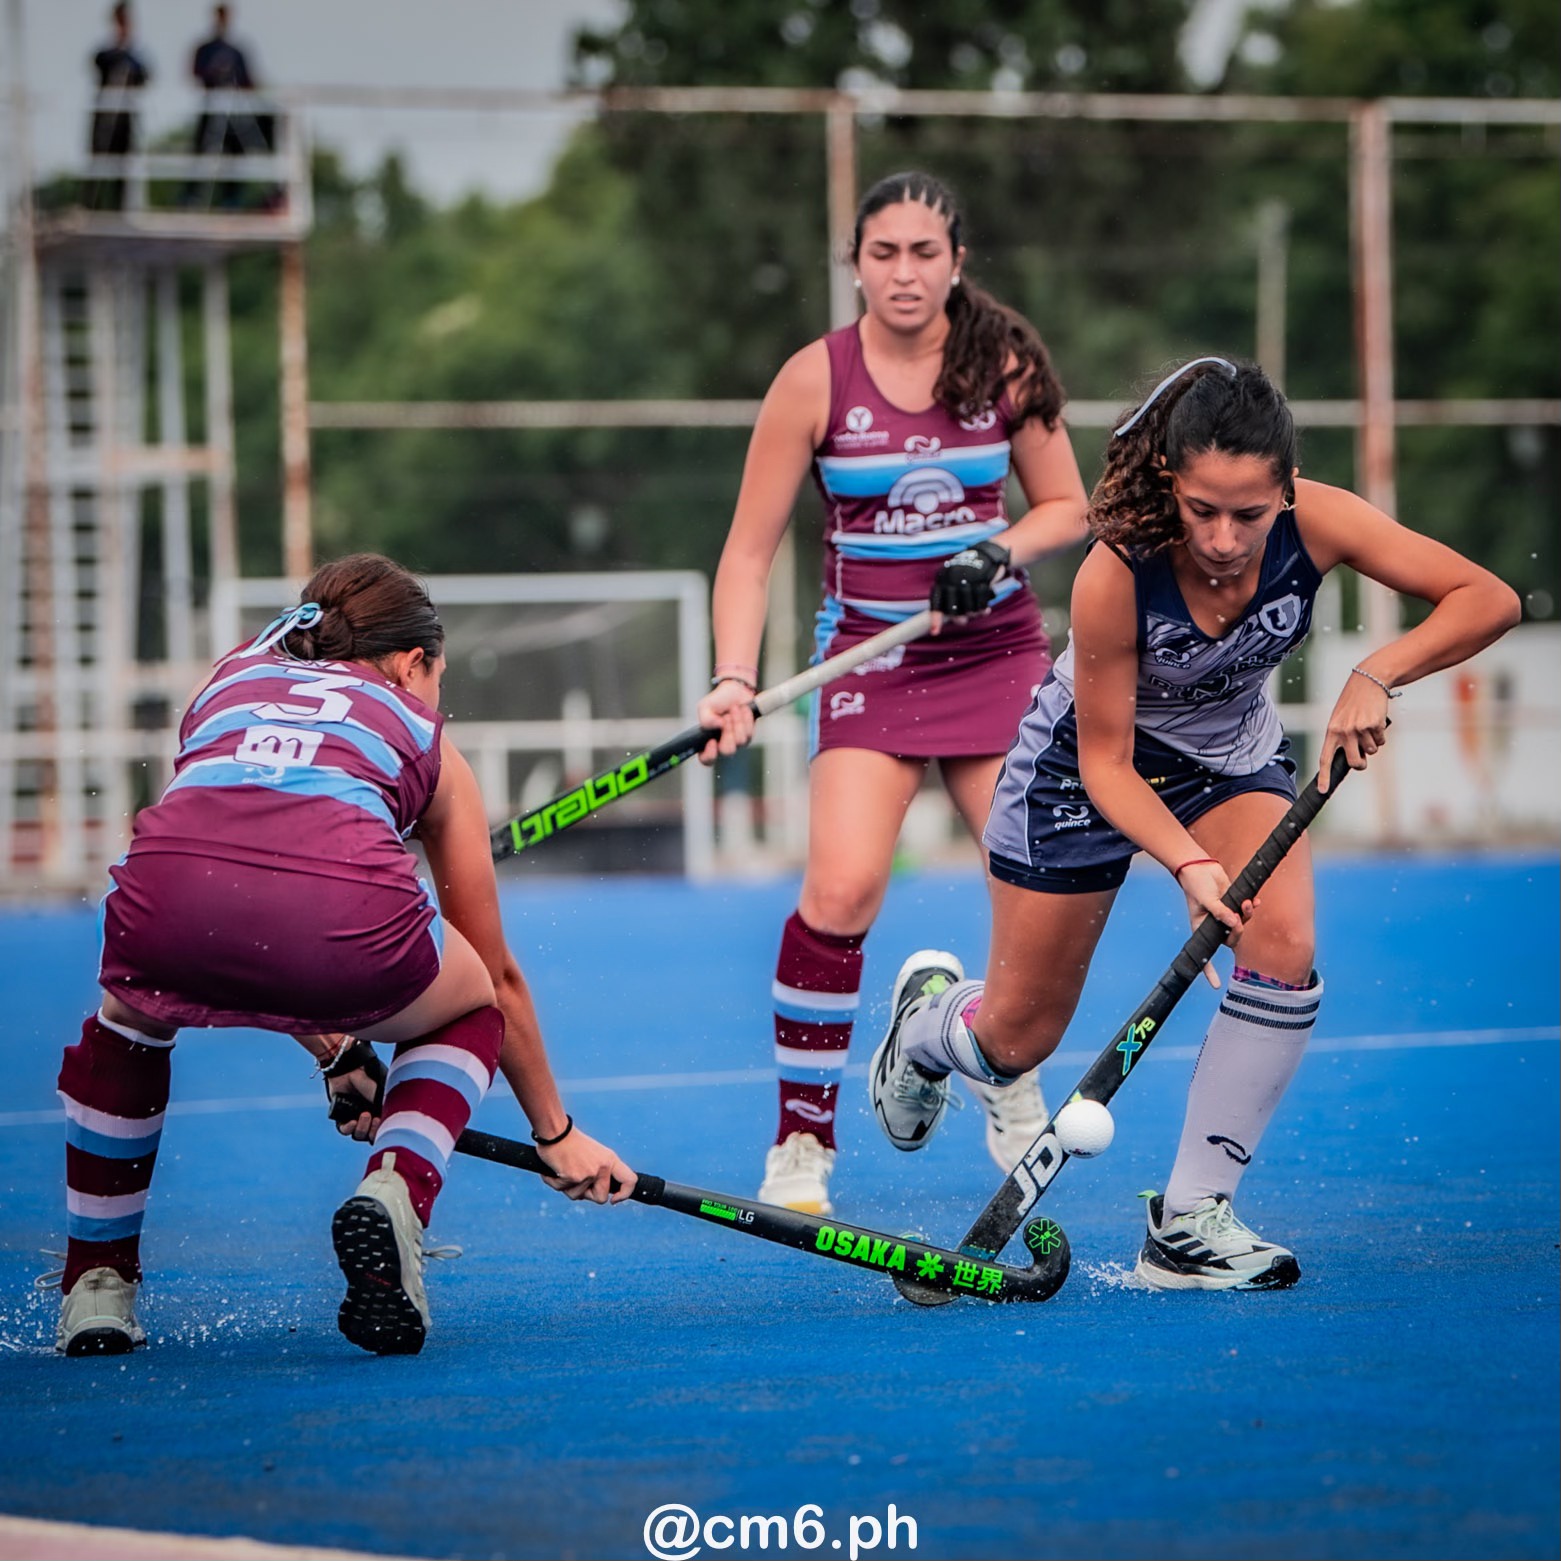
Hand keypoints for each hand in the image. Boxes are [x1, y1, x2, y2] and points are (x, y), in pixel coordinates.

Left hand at [323, 1037, 385, 1141]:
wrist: (351, 1068)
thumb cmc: (369, 1077)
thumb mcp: (382, 1094)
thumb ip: (386, 1109)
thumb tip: (392, 1125)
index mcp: (380, 1110)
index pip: (382, 1129)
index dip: (382, 1130)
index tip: (382, 1121)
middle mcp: (369, 1115)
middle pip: (370, 1135)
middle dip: (373, 1131)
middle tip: (374, 1119)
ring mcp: (354, 1115)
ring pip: (358, 1134)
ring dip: (362, 1129)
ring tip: (364, 1115)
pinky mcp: (341, 1115)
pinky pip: (344, 1129)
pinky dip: (348, 1128)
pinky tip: (352, 1122)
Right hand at [535, 1124, 637, 1203]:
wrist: (555, 1131)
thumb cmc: (570, 1143)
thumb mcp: (594, 1155)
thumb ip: (601, 1172)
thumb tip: (603, 1193)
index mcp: (610, 1160)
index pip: (630, 1180)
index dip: (625, 1194)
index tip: (614, 1200)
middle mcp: (603, 1167)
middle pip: (601, 1198)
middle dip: (587, 1194)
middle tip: (576, 1179)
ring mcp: (590, 1172)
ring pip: (578, 1196)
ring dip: (568, 1187)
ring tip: (564, 1169)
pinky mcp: (574, 1177)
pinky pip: (562, 1190)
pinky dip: (554, 1182)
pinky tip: (554, 1169)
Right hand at [694, 679, 757, 765]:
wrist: (735, 690)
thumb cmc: (717, 701)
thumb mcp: (705, 707)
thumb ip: (706, 719)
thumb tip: (719, 726)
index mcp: (707, 741)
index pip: (706, 759)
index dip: (709, 754)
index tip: (712, 741)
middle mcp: (721, 744)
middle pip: (727, 751)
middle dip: (728, 733)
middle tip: (726, 718)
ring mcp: (736, 742)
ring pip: (740, 741)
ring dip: (737, 722)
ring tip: (734, 709)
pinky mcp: (748, 735)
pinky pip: (749, 733)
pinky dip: (745, 718)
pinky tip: (742, 709)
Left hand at [929, 538, 1009, 628]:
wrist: (988, 554)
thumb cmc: (971, 573)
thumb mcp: (956, 581)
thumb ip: (951, 598)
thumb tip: (950, 619)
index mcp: (942, 579)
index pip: (936, 601)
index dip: (935, 618)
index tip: (935, 632)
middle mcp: (952, 579)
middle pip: (952, 609)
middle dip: (959, 618)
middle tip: (965, 619)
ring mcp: (966, 579)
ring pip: (967, 608)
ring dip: (974, 612)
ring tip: (980, 610)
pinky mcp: (981, 581)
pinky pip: (980, 604)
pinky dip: (983, 608)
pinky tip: (986, 608)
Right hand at [1175, 859, 1254, 989]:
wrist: (1200, 867)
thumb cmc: (1197, 885)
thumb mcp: (1206, 899)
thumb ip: (1221, 911)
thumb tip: (1235, 921)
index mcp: (1201, 929)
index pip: (1205, 955)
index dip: (1209, 971)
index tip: (1215, 985)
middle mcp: (1214, 925)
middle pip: (1232, 940)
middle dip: (1239, 930)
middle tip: (1239, 916)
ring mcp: (1225, 915)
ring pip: (1242, 925)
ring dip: (1248, 915)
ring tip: (1246, 902)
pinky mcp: (1234, 904)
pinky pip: (1247, 912)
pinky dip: (1252, 907)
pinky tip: (1255, 900)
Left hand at [1319, 677, 1391, 791]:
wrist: (1368, 682)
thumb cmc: (1353, 703)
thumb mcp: (1340, 719)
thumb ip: (1341, 738)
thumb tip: (1350, 759)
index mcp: (1331, 731)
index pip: (1324, 758)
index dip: (1324, 776)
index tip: (1323, 790)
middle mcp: (1344, 732)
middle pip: (1354, 762)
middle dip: (1361, 764)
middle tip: (1363, 760)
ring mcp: (1359, 729)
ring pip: (1371, 751)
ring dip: (1373, 744)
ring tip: (1368, 727)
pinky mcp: (1374, 726)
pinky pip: (1381, 741)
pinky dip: (1380, 735)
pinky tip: (1375, 721)